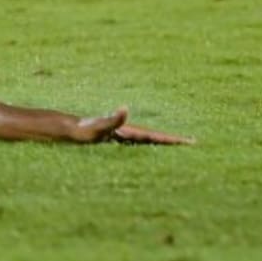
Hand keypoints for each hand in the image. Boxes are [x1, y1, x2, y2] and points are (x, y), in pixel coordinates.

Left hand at [69, 107, 191, 144]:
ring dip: (162, 143)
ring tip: (178, 146)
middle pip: (155, 137)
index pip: (156, 136)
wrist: (68, 129)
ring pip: (147, 141)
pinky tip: (151, 151)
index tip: (191, 141)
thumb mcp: (98, 126)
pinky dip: (147, 148)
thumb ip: (112, 120)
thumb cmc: (83, 130)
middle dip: (173, 140)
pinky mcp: (114, 141)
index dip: (173, 139)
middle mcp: (127, 132)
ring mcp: (121, 137)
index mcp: (129, 131)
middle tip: (193, 142)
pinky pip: (136, 146)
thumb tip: (125, 108)